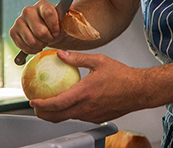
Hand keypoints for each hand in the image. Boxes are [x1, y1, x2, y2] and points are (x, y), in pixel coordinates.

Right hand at [10, 0, 64, 54]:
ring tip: (44, 41)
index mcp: (42, 5)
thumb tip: (71, 6)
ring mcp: (19, 21)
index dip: (54, 26)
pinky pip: (23, 46)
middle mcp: (28, 10)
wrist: (45, 30)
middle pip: (40, 31)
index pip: (48, 13)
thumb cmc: (55, 25)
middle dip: (48, 39)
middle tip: (51, 38)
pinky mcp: (13, 32)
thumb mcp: (63, 20)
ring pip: (32, 41)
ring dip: (40, 45)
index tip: (57, 32)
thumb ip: (68, 13)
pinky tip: (36, 45)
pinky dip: (32, 50)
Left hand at [28, 51, 145, 123]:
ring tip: (49, 104)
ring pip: (68, 118)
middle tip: (36, 106)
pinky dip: (69, 112)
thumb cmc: (122, 75)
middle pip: (58, 117)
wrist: (139, 90)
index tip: (33, 100)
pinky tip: (69, 103)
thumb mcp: (99, 60)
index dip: (42, 104)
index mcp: (84, 93)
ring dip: (55, 114)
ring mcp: (92, 115)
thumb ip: (77, 58)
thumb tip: (60, 54)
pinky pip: (79, 117)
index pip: (57, 104)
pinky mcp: (97, 118)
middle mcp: (86, 107)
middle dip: (43, 113)